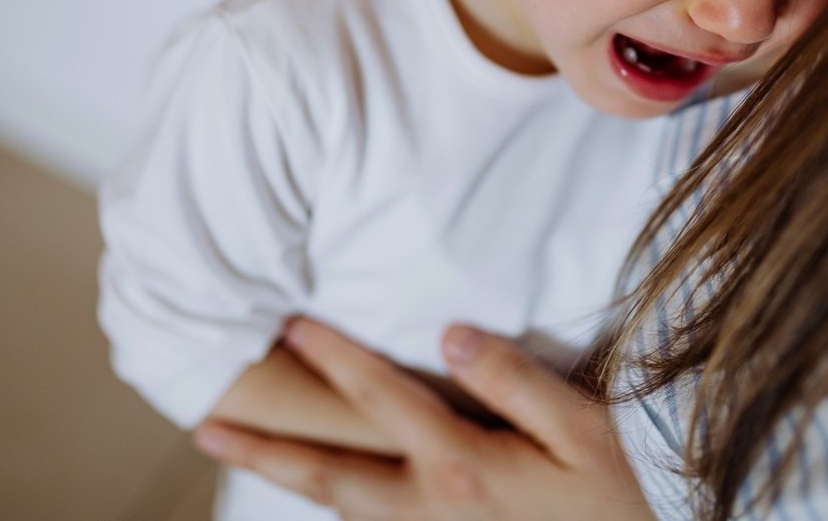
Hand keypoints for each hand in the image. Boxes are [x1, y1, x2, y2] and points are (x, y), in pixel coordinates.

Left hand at [195, 319, 656, 520]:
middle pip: (331, 477)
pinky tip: (323, 489)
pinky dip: (334, 502)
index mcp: (462, 470)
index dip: (335, 360)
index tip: (292, 324)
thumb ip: (512, 378)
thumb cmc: (620, 489)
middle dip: (266, 450)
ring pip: (343, 507)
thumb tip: (448, 335)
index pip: (381, 403)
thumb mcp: (580, 426)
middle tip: (207, 429)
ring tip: (239, 455)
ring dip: (287, 478)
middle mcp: (433, 510)